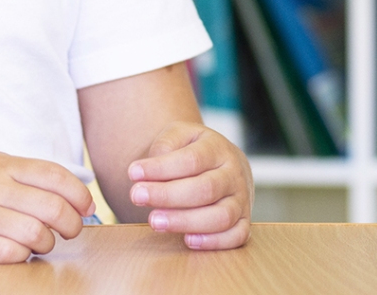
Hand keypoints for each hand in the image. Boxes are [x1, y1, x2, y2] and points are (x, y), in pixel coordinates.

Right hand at [0, 151, 94, 262]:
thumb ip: (23, 173)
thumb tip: (69, 190)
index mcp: (1, 164)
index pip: (54, 175)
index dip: (78, 193)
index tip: (86, 207)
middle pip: (51, 206)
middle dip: (72, 223)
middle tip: (71, 231)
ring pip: (36, 233)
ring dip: (48, 243)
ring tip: (42, 242)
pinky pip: (11, 254)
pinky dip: (23, 256)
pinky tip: (19, 252)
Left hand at [127, 122, 252, 249]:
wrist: (220, 161)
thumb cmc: (193, 149)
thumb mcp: (178, 135)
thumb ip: (165, 146)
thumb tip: (150, 169)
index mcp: (217, 147)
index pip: (191, 160)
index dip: (161, 168)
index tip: (133, 173)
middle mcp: (234, 173)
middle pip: (204, 189)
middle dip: (168, 196)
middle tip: (137, 196)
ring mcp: (242, 199)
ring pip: (221, 216)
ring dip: (185, 221)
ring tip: (154, 221)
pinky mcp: (243, 221)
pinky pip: (237, 236)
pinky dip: (214, 242)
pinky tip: (188, 240)